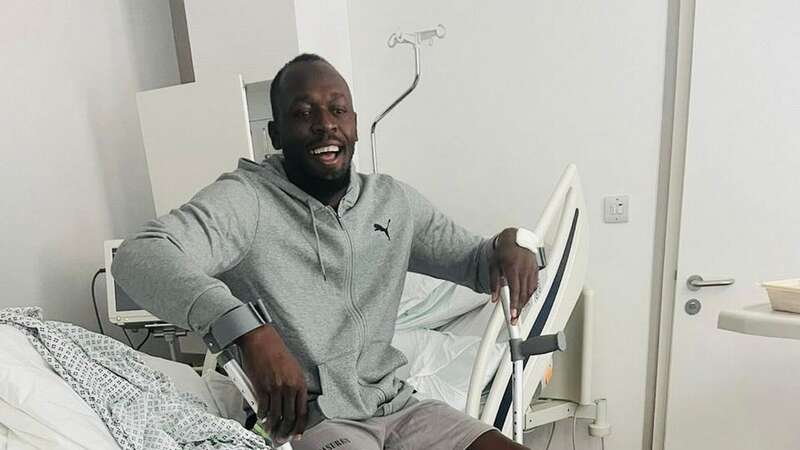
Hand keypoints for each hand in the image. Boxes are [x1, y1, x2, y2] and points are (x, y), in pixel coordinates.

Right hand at [238, 325, 306, 441]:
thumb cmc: (276, 352)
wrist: (261, 340)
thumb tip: (290, 405)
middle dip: (285, 432)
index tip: (296, 435)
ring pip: (276, 415)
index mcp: (299, 383)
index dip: (299, 427)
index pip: (302, 412)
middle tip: (281, 439)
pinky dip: (263, 416)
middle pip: (289, 417)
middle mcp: (289, 386)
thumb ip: (293, 387)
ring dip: (273, 427)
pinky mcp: (261, 387)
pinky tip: (263, 419)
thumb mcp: (292, 369)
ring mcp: (275, 387)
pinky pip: (263, 408)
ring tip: (271, 432)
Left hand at [489, 227, 539, 323]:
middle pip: (524, 295)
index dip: (514, 305)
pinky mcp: (535, 271)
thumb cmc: (503, 251)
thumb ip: (493, 283)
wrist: (514, 238)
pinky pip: (534, 286)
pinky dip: (529, 295)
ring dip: (525, 303)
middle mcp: (524, 270)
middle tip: (514, 319)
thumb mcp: (493, 266)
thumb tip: (494, 298)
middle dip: (519, 309)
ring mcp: (531, 270)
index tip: (513, 315)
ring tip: (518, 311)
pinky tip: (525, 300)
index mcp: (512, 268)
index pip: (515, 291)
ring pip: (530, 292)